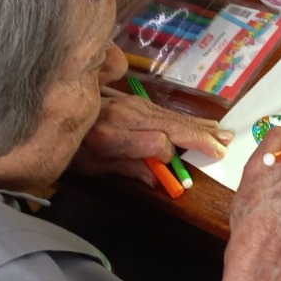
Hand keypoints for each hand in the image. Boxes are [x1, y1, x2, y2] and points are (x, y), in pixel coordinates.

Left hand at [70, 88, 230, 185]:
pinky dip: (189, 120)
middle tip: (224, 146)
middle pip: (171, 126)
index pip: (155, 143)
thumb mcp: (94, 167)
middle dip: (200, 137)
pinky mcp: (138, 101)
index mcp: (112, 136)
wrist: (56, 110)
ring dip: (200, 127)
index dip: (168, 157)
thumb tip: (159, 179)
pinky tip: (204, 124)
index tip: (171, 171)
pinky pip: (169, 112)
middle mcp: (126, 116)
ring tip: (223, 134)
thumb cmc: (74, 146)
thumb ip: (127, 169)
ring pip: (174, 117)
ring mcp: (134, 105)